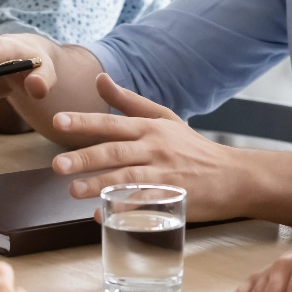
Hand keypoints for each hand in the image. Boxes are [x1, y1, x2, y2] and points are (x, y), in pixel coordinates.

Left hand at [48, 75, 245, 221]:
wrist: (233, 175)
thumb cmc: (193, 147)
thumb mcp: (165, 118)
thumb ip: (129, 101)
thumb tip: (100, 78)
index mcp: (151, 129)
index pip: (112, 123)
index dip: (85, 122)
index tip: (58, 121)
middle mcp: (156, 149)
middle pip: (116, 152)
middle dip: (85, 158)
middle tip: (57, 165)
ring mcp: (165, 174)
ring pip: (127, 178)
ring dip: (99, 185)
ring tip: (73, 191)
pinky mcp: (174, 198)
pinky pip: (144, 203)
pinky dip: (123, 209)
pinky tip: (103, 214)